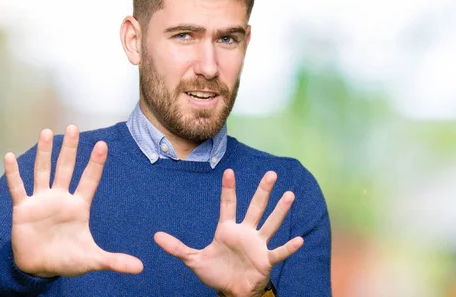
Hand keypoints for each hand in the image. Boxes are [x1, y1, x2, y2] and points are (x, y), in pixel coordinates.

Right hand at [4, 125, 142, 277]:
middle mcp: (60, 198)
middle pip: (66, 168)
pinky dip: (13, 173)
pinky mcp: (22, 209)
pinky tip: (9, 156)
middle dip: (70, 149)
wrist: (39, 269)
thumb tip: (140, 268)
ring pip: (43, 171)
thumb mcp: (92, 260)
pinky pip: (18, 188)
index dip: (95, 164)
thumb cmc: (66, 260)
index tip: (102, 145)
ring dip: (43, 153)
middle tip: (74, 128)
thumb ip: (115, 261)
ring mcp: (41, 201)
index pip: (89, 180)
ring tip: (46, 132)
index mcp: (78, 206)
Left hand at [154, 169, 302, 296]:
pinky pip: (278, 252)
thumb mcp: (194, 260)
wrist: (231, 290)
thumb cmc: (216, 272)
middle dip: (263, 191)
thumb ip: (177, 247)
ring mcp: (257, 245)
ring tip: (289, 195)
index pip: (228, 205)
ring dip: (280, 211)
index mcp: (227, 229)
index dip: (228, 189)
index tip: (229, 172)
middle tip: (271, 173)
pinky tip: (299, 240)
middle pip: (255, 207)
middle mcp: (245, 232)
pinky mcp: (266, 260)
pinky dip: (289, 247)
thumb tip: (155, 236)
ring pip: (270, 223)